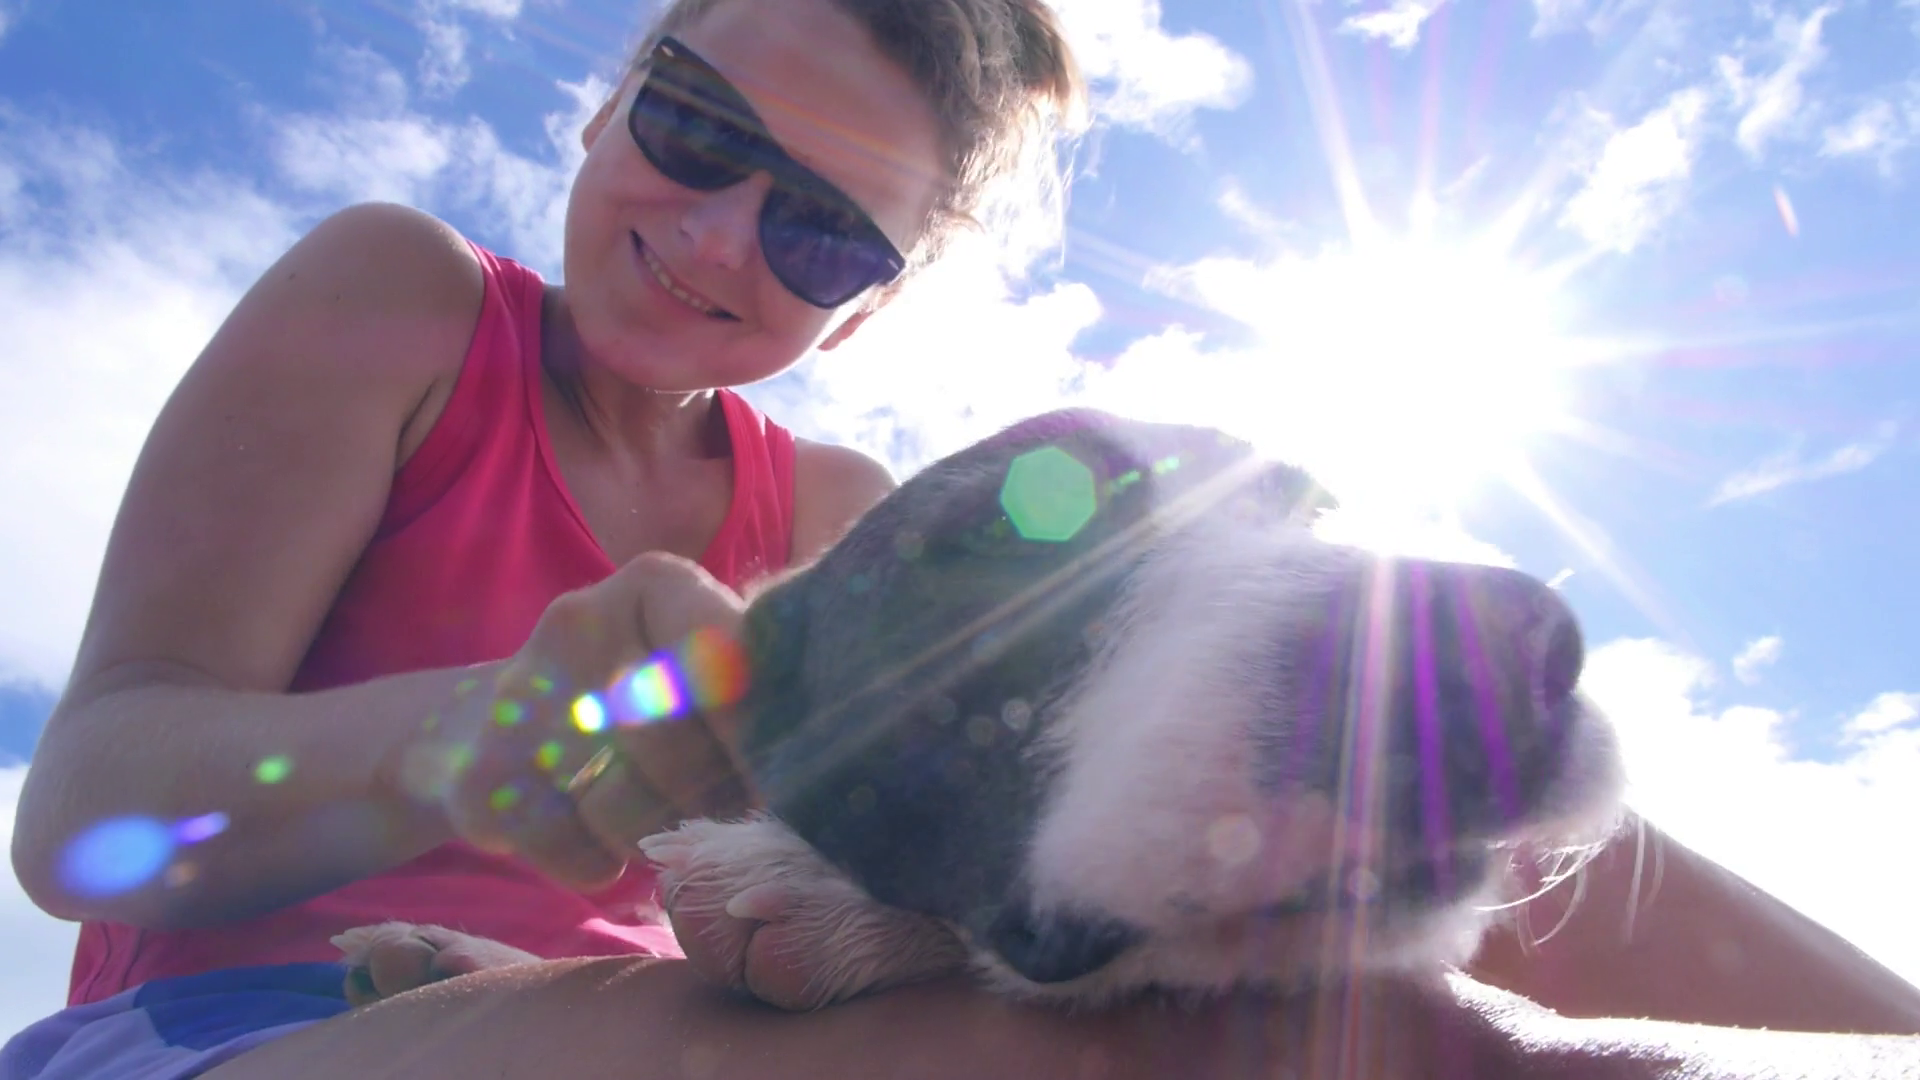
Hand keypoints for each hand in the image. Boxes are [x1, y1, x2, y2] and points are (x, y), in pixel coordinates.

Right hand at [395, 552, 757, 889]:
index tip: (788, 786)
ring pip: (628, 806)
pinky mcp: (480, 776)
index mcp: (656, 585)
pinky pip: (575, 853)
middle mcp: (582, 621)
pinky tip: (595, 842)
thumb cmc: (639, 701)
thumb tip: (814, 774)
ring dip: (656, 836)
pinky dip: (598, 866)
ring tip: (656, 822)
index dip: (764, 740)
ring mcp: (520, 696)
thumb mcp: (700, 671)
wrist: (489, 725)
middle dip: (713, 798)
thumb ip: (755, 697)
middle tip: (721, 814)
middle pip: (679, 743)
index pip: (728, 664)